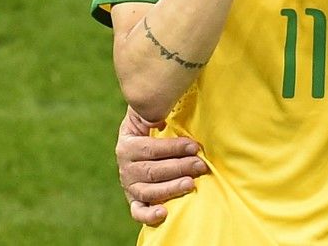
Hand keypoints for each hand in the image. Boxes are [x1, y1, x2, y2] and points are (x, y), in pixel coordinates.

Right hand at [116, 107, 208, 225]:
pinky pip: (138, 211)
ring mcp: (129, 185)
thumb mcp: (149, 115)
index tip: (195, 147)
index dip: (174, 148)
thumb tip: (163, 112)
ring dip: (170, 188)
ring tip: (190, 184)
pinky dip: (148, 215)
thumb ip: (154, 111)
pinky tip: (163, 212)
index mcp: (128, 144)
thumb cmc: (154, 126)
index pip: (151, 149)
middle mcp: (126, 166)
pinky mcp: (134, 200)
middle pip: (152, 171)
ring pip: (148, 191)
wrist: (142, 143)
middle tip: (201, 165)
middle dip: (179, 167)